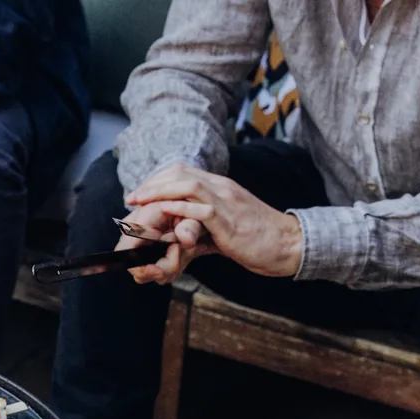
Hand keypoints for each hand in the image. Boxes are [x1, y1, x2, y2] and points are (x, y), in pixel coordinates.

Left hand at [126, 164, 304, 278]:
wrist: (288, 244)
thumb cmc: (258, 239)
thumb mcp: (226, 227)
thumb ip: (204, 225)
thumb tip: (182, 235)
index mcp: (221, 187)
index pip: (184, 173)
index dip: (159, 180)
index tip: (141, 194)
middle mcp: (222, 187)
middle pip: (180, 173)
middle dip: (152, 184)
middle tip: (132, 198)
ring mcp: (226, 200)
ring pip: (186, 185)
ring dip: (157, 192)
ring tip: (138, 202)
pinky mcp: (227, 219)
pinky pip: (198, 209)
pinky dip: (175, 209)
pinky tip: (159, 213)